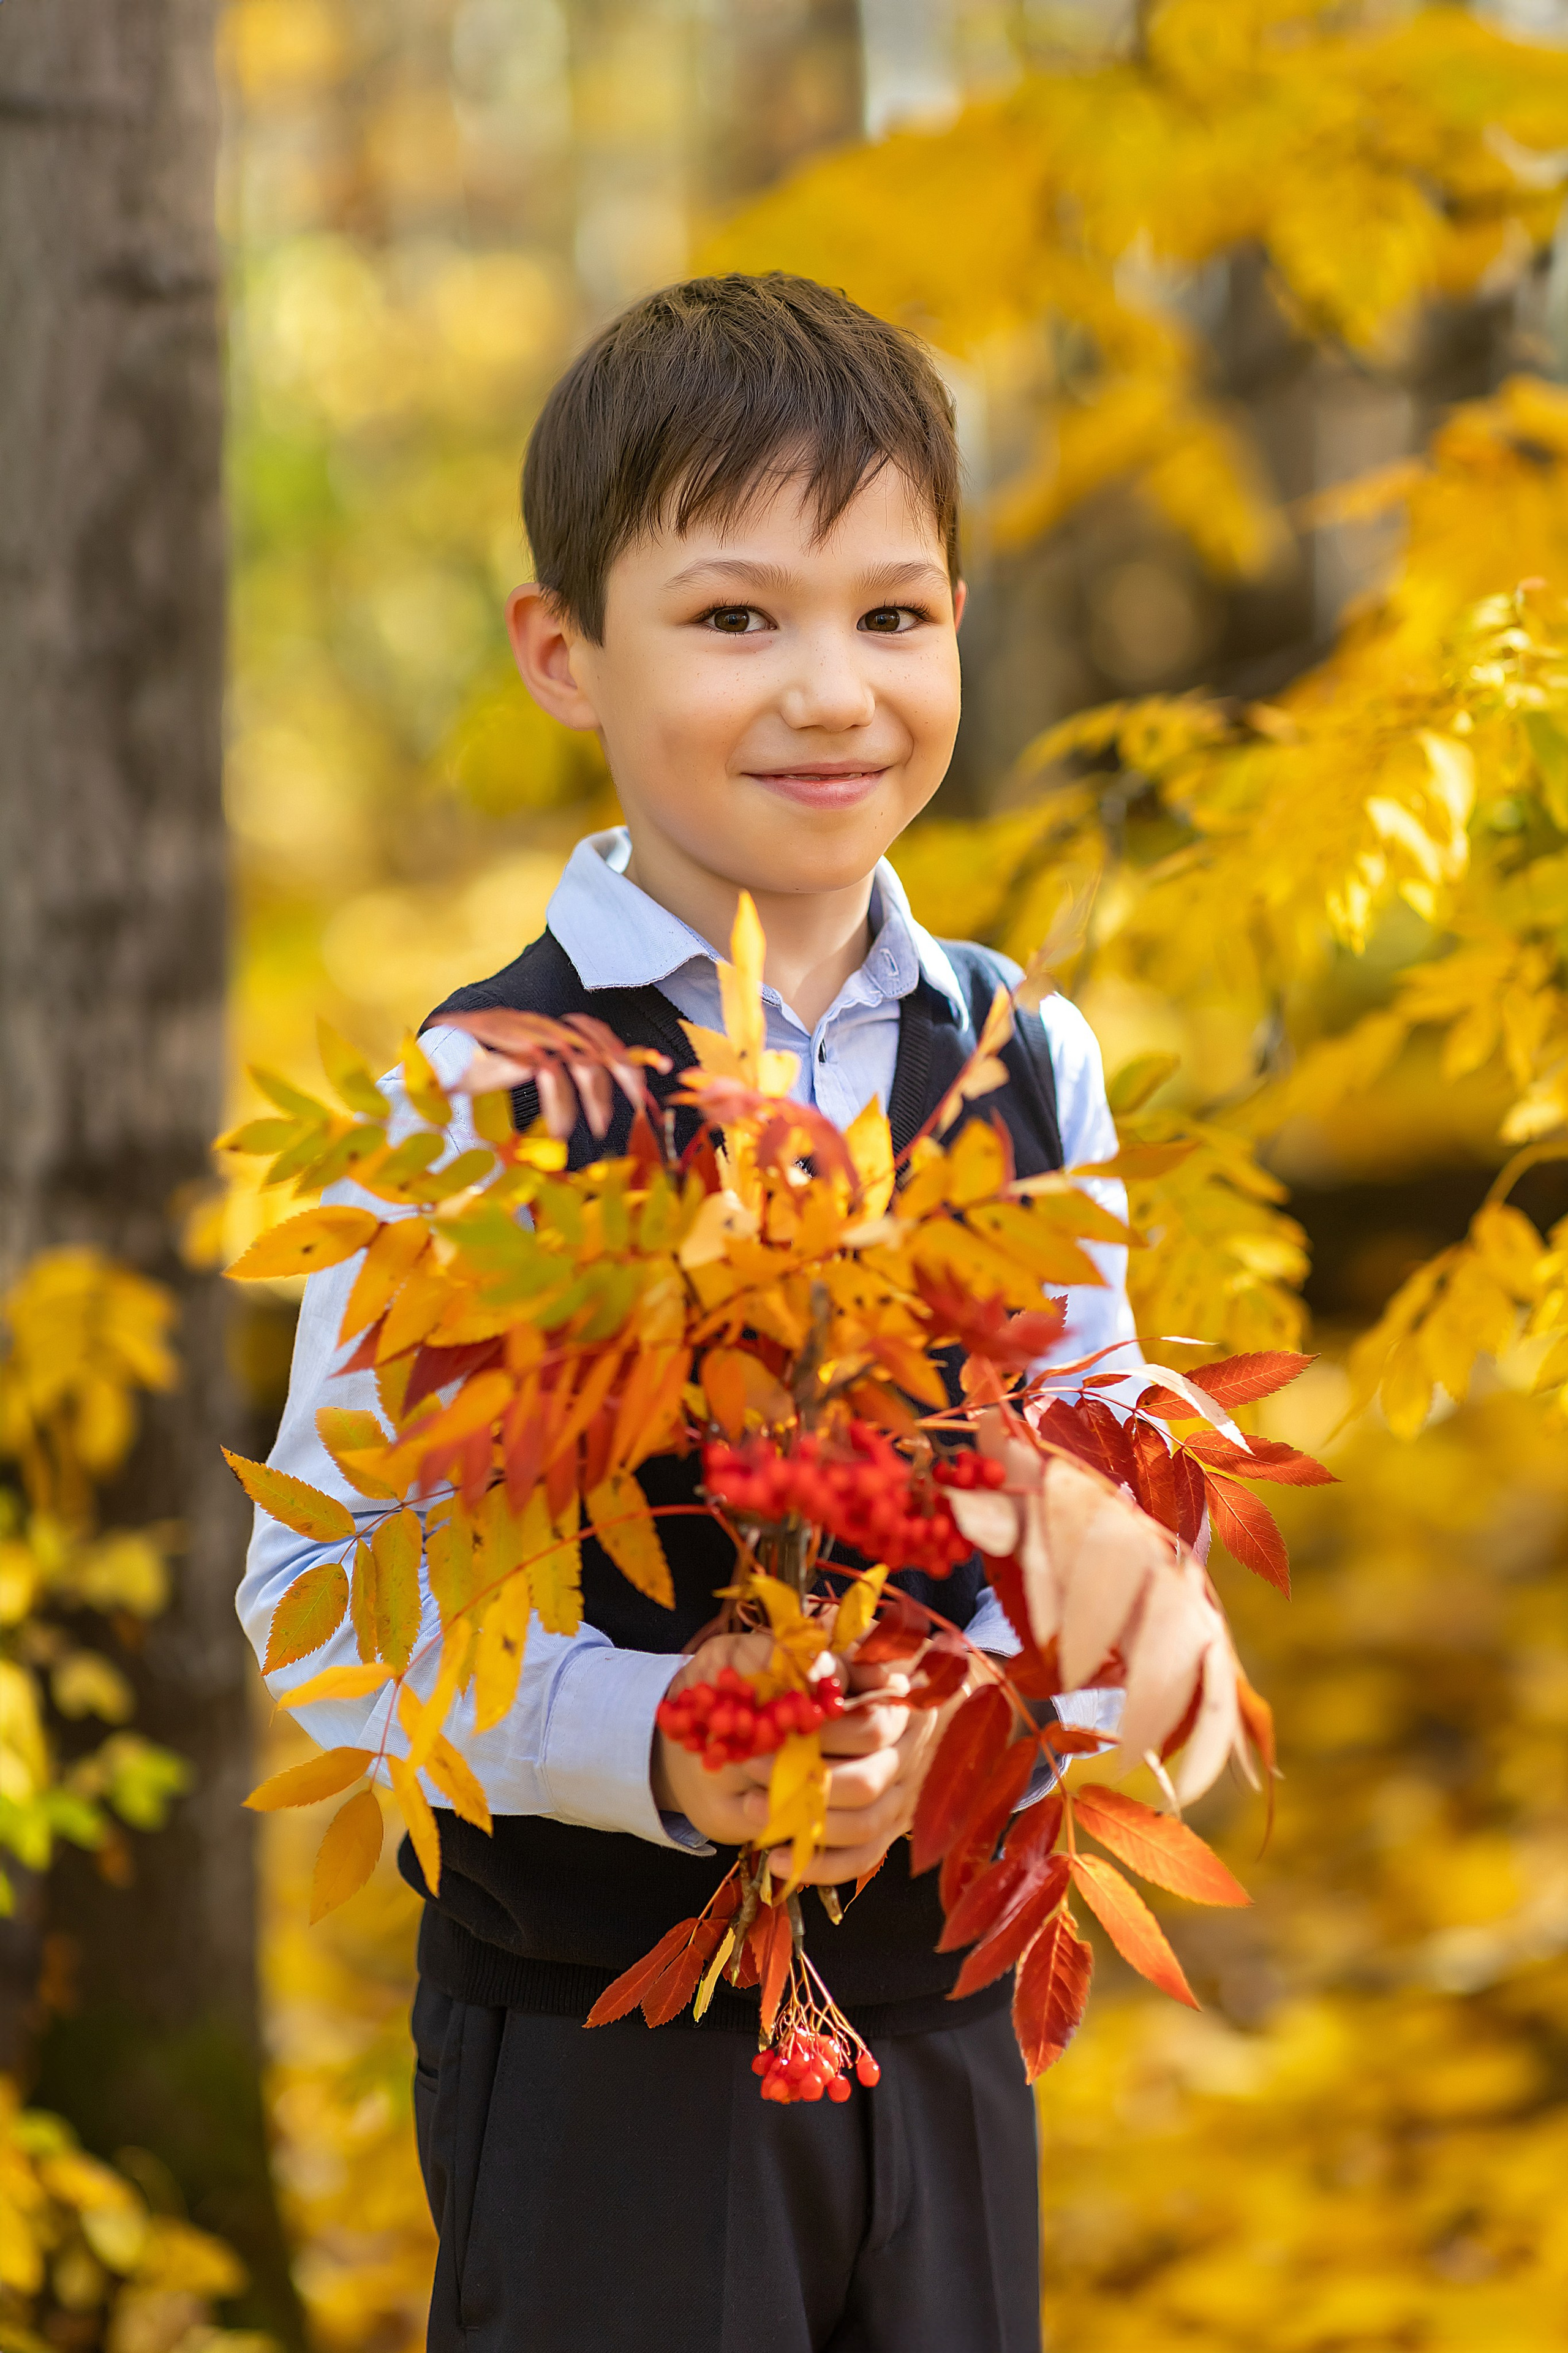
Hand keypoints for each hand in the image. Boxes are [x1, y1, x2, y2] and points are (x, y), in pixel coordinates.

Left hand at [650, 1633, 922, 1865]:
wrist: (895, 1701)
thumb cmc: (859, 1666)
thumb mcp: (850, 1643)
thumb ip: (836, 1647)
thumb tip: (813, 1662)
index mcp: (908, 1708)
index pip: (872, 1728)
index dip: (823, 1732)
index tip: (775, 1728)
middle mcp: (912, 1757)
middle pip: (867, 1782)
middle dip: (804, 1781)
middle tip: (750, 1769)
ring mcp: (904, 1799)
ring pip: (865, 1826)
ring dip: (806, 1824)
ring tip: (754, 1811)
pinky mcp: (888, 1832)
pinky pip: (860, 1859)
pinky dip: (820, 1866)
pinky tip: (775, 1860)